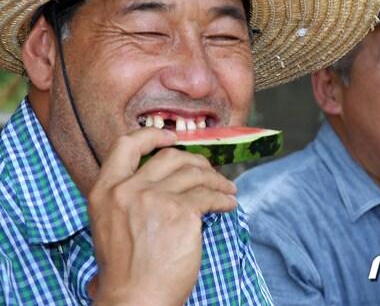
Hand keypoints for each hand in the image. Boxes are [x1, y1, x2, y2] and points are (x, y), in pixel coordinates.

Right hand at [86, 128, 237, 304]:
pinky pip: (209, 196)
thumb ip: (130, 196)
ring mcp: (154, 199)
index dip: (151, 136)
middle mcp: (127, 190)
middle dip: (196, 162)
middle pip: (170, 157)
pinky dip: (223, 199)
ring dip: (216, 180)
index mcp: (105, 191)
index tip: (171, 135)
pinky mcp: (181, 213)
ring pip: (195, 174)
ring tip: (227, 190)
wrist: (136, 300)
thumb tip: (165, 178)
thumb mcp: (112, 224)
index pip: (125, 145)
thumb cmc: (127, 270)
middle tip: (210, 172)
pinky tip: (228, 205)